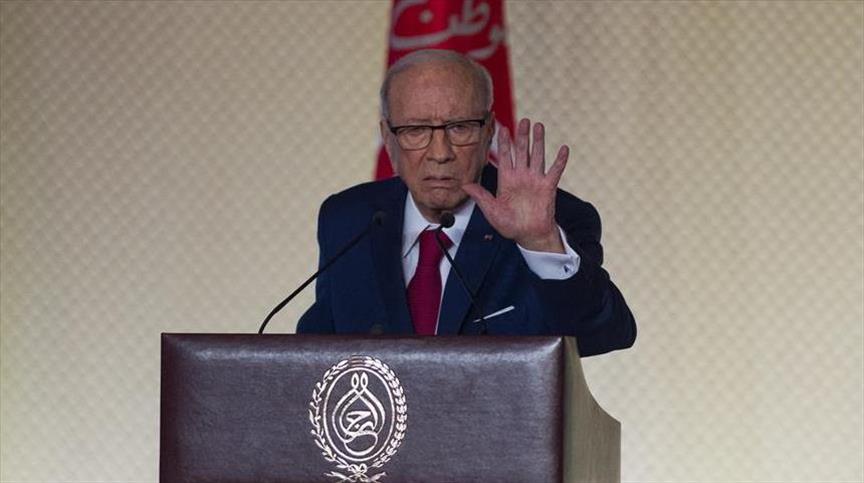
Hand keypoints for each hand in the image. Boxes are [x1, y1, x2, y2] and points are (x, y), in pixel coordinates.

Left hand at [462, 118, 568, 252]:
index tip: (502, 127)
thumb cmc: (509, 225)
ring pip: (537, 156)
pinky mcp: (547, 187)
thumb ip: (481, 196)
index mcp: (506, 180)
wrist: (528, 236)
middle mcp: (521, 176)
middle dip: (522, 135)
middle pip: (521, 151)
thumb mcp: (491, 210)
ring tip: (539, 126)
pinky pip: (555, 171)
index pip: (504, 156)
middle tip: (524, 120)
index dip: (503, 142)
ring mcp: (535, 180)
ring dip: (538, 141)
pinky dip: (560, 160)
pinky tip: (563, 149)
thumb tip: (464, 185)